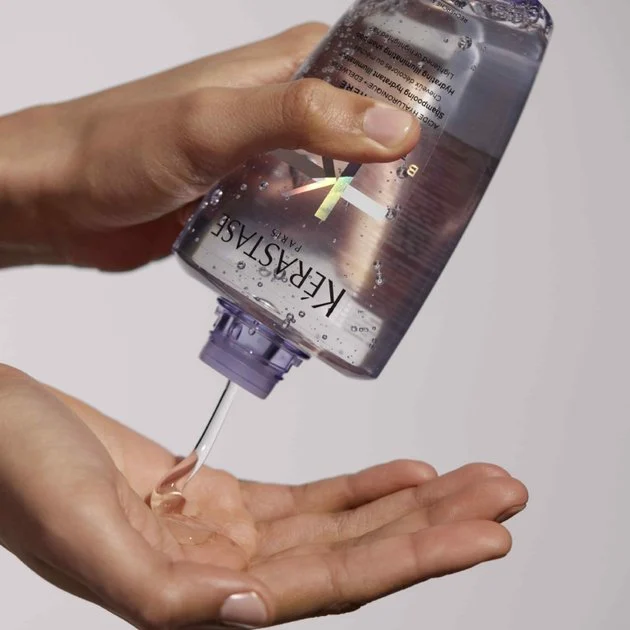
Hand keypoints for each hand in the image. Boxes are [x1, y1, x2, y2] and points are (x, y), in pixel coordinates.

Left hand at [0, 23, 418, 270]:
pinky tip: (339, 263)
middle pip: (369, 133)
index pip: (383, 67)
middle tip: (434, 211)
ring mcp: (269, 158)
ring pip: (340, 180)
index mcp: (289, 68)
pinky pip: (304, 215)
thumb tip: (394, 127)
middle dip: (403, 170)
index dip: (428, 98)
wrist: (62, 199)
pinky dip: (324, 236)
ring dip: (365, 210)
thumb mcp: (214, 123)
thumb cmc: (116, 144)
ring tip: (397, 247)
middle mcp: (286, 110)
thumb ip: (302, 118)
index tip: (464, 141)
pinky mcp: (251, 200)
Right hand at [0, 364, 526, 628]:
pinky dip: (359, 483)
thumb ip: (161, 591)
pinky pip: (306, 495)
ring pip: (339, 522)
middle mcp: (221, 570)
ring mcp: (223, 531)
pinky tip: (404, 472)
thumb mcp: (78, 529)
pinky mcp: (215, 492)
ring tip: (475, 480)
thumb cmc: (17, 469)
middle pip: (354, 552)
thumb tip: (247, 613)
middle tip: (506, 494)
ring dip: (408, 500)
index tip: (486, 533)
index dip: (415, 557)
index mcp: (193, 596)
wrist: (0, 422)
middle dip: (435, 524)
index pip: (333, 583)